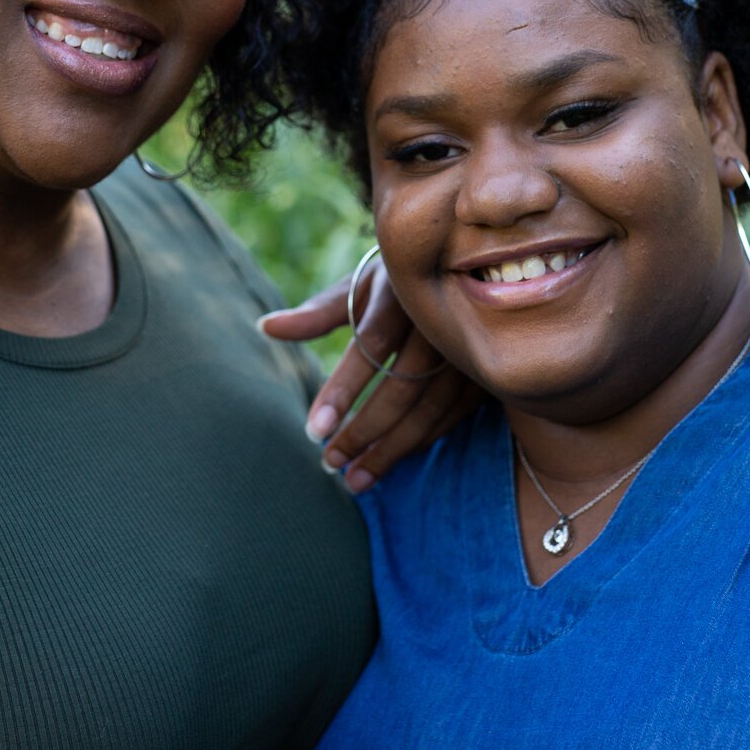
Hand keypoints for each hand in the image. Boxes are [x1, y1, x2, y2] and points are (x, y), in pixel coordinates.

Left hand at [259, 259, 482, 492]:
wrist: (467, 270)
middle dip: (363, 430)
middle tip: (329, 463)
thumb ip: (317, 314)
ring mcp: (468, 348)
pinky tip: (392, 461)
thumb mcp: (358, 287)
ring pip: (430, 409)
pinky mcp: (485, 371)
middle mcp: (439, 321)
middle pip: (402, 387)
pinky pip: (452, 416)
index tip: (313, 431)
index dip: (343, 389)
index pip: (371, 345)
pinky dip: (421, 442)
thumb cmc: (396, 283)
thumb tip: (264, 328)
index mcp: (402, 293)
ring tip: (355, 479)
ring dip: (391, 449)